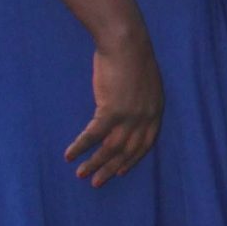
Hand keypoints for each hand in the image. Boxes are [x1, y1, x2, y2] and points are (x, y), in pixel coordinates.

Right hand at [66, 27, 162, 185]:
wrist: (127, 43)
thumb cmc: (133, 57)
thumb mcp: (145, 82)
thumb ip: (140, 101)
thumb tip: (128, 113)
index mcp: (156, 110)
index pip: (146, 143)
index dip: (132, 159)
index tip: (120, 170)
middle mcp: (145, 117)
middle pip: (127, 150)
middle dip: (111, 168)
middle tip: (97, 182)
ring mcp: (130, 116)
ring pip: (110, 148)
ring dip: (94, 163)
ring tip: (81, 174)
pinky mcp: (112, 111)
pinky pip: (93, 136)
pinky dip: (80, 147)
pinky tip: (70, 155)